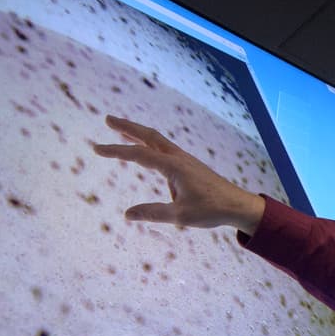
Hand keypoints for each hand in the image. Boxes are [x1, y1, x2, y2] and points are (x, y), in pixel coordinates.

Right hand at [93, 115, 265, 233]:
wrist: (238, 204)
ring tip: (120, 130)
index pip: (138, 154)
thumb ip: (153, 213)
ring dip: (138, 133)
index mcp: (174, 166)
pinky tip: (147, 153)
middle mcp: (178, 158)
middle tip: (107, 120)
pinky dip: (150, 144)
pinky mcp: (188, 165)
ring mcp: (184, 159)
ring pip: (157, 140)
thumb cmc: (211, 210)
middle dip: (126, 127)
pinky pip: (164, 149)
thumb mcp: (180, 216)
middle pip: (148, 136)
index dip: (115, 150)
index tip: (96, 148)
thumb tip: (127, 214)